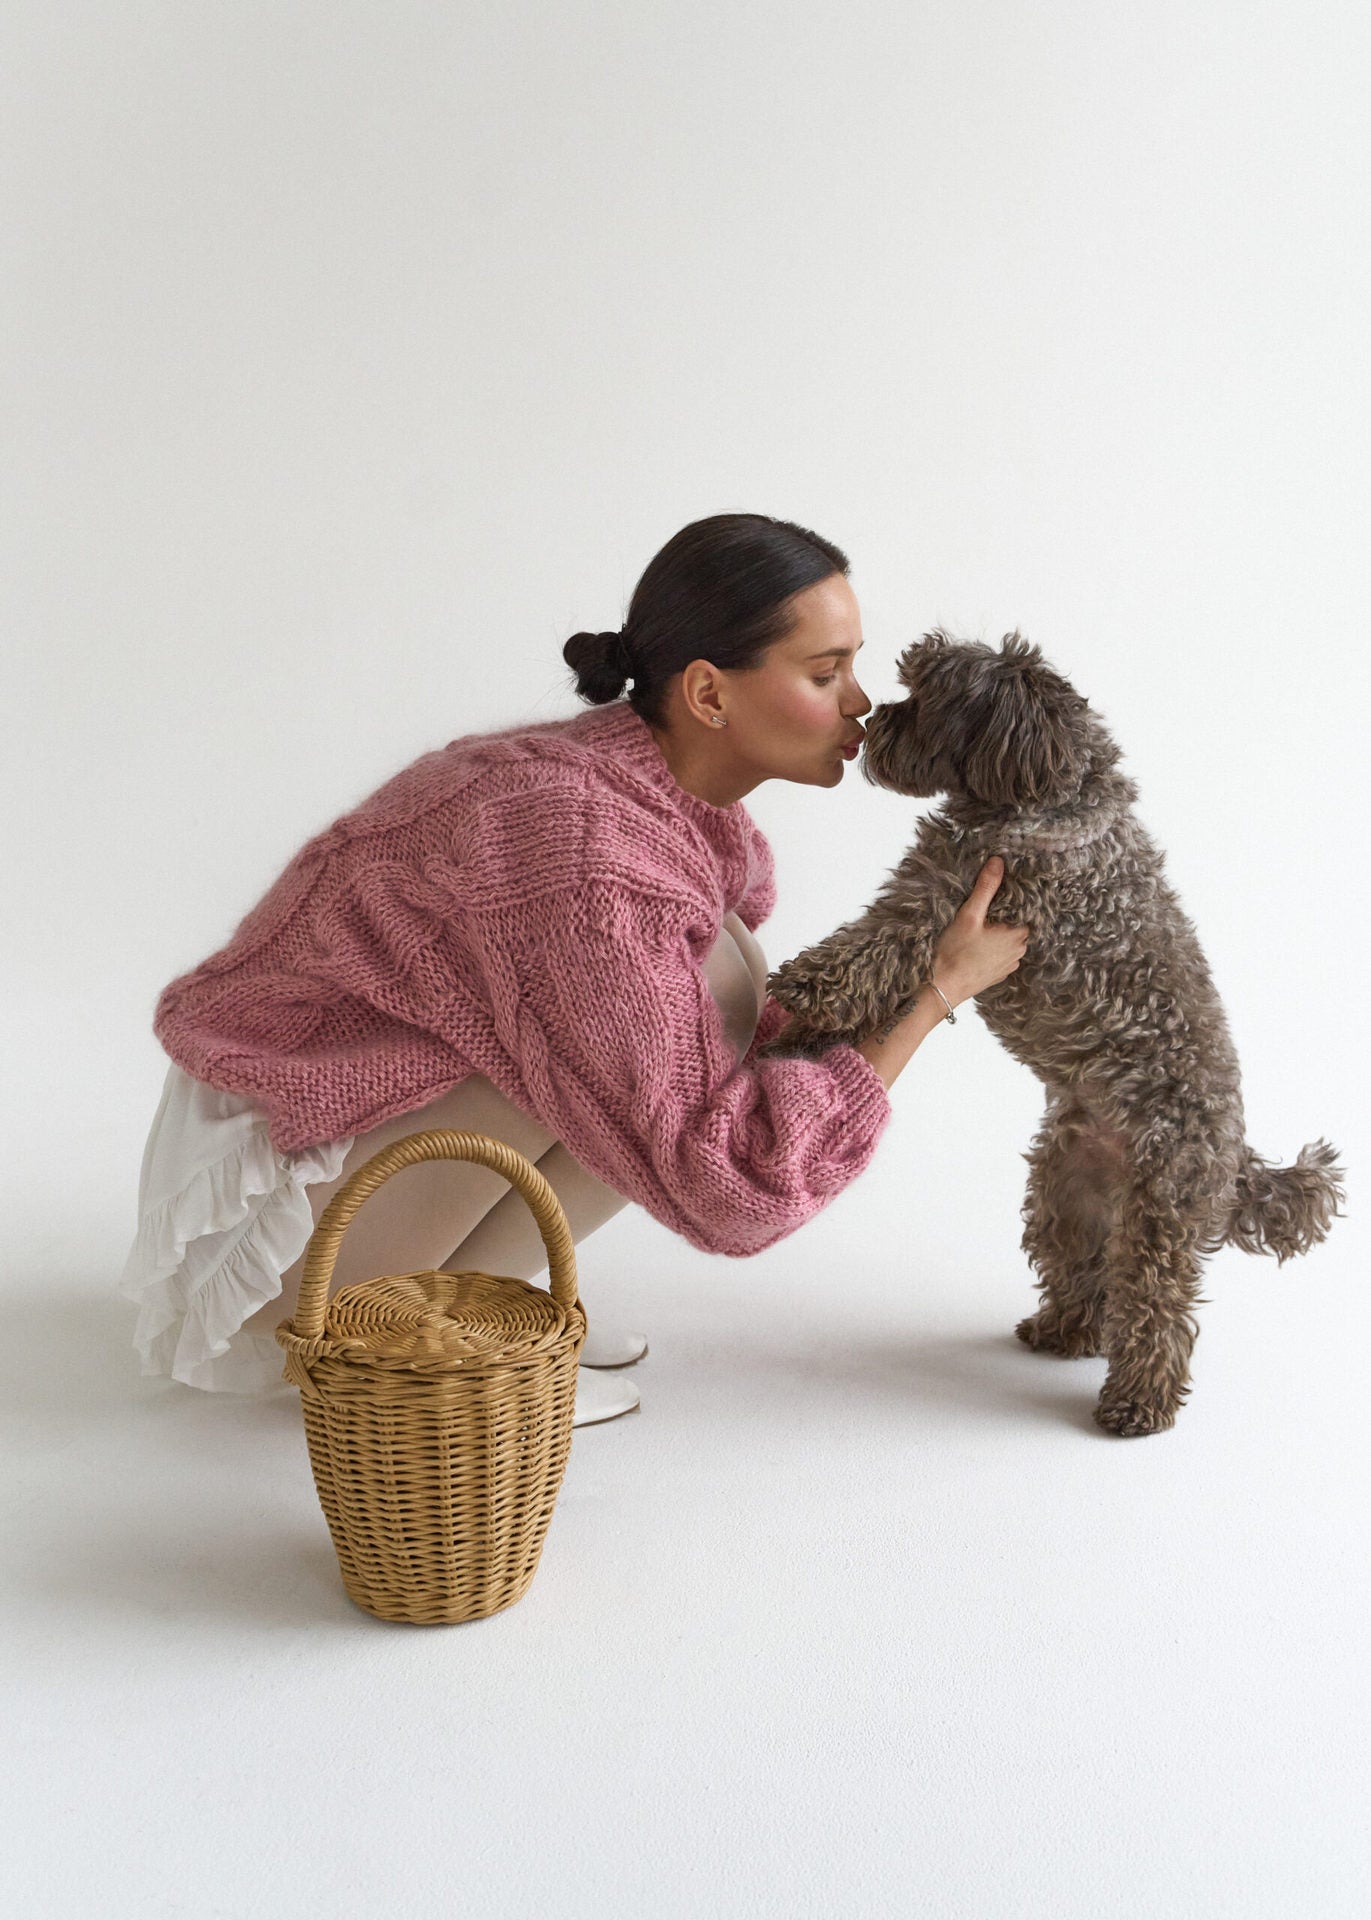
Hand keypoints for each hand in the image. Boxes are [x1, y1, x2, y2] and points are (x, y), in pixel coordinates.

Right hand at [931, 856, 1028, 1005]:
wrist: (942, 988)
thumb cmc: (955, 952)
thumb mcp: (969, 915)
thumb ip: (986, 888)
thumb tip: (998, 862)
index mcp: (1017, 934)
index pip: (1026, 909)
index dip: (1013, 900)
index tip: (999, 894)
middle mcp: (1019, 951)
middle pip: (1017, 924)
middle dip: (1004, 916)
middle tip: (985, 908)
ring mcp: (1010, 965)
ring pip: (1010, 940)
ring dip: (999, 933)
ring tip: (981, 926)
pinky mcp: (999, 974)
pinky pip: (1002, 954)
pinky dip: (993, 948)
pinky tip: (978, 944)